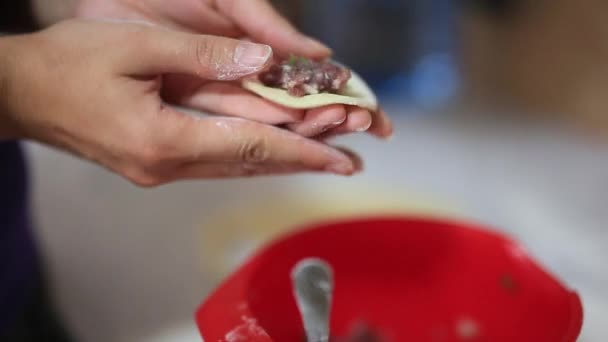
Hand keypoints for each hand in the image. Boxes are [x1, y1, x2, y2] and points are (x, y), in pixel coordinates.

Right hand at [1, 19, 359, 184]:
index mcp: (163, 139)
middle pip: (252, 164)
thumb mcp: (134, 44)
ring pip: (238, 167)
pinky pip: (218, 162)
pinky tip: (274, 153)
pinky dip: (252, 156)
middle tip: (349, 159)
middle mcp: (167, 165)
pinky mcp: (157, 163)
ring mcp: (162, 169)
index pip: (251, 147)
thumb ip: (202, 54)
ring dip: (283, 160)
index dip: (301, 150)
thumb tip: (260, 60)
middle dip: (304, 159)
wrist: (22, 94)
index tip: (341, 157)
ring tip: (325, 157)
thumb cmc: (67, 65)